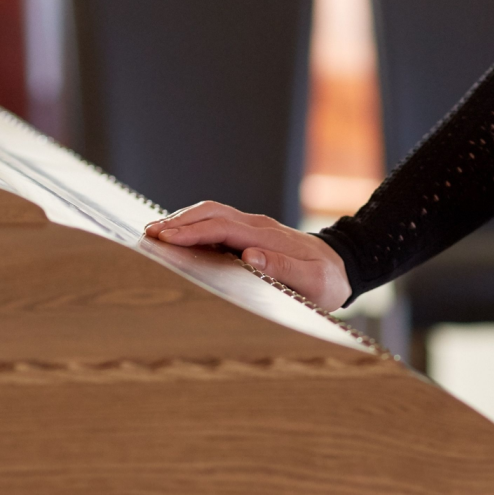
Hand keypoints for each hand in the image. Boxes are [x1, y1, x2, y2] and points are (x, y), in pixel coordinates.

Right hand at [144, 201, 351, 311]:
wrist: (344, 265)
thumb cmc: (328, 280)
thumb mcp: (314, 281)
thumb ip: (284, 268)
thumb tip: (249, 255)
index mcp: (267, 236)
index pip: (222, 226)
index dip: (192, 231)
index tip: (166, 238)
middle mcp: (257, 226)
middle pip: (211, 213)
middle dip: (179, 221)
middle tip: (149, 234)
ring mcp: (254, 226)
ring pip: (212, 213)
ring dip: (184, 220)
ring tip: (156, 232)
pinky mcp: (251, 232)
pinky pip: (218, 221)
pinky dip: (195, 224)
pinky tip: (180, 235)